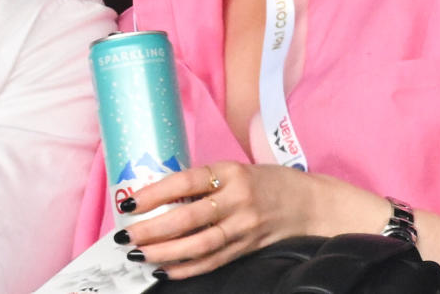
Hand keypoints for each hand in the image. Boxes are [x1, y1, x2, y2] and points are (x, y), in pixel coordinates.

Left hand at [115, 162, 388, 278]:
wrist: (311, 203)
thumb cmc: (267, 183)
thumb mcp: (236, 171)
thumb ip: (203, 182)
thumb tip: (157, 195)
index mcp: (231, 171)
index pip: (186, 180)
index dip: (155, 192)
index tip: (130, 202)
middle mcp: (238, 198)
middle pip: (189, 216)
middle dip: (154, 227)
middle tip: (128, 234)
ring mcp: (246, 226)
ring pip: (200, 243)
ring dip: (166, 251)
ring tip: (141, 254)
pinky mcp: (250, 247)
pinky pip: (214, 260)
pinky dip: (188, 268)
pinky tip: (167, 269)